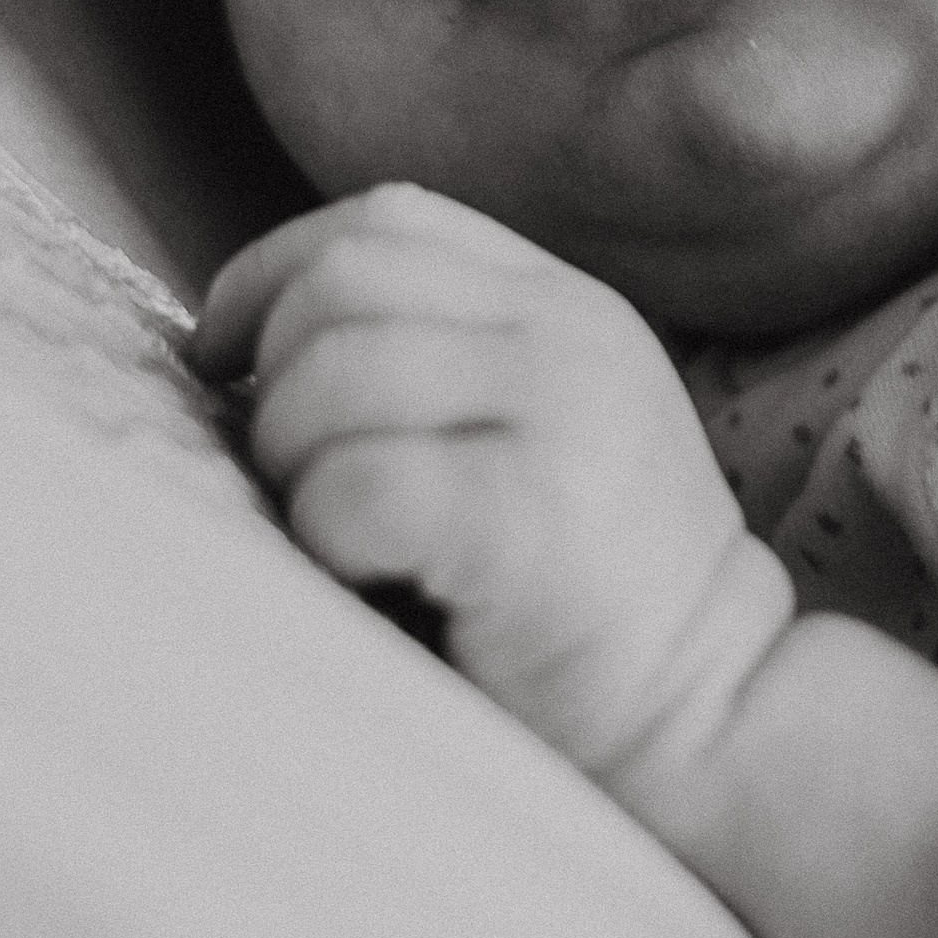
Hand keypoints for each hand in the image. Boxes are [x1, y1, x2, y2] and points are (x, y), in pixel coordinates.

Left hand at [194, 184, 789, 790]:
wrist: (717, 717)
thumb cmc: (584, 601)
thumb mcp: (541, 432)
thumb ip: (439, 360)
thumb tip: (242, 350)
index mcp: (566, 304)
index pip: (387, 220)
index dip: (273, 274)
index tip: (221, 358)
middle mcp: (569, 335)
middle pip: (341, 283)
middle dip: (273, 378)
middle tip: (287, 477)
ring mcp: (559, 416)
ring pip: (330, 378)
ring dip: (292, 465)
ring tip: (337, 538)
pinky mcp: (530, 518)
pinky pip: (355, 485)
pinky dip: (325, 535)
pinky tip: (373, 580)